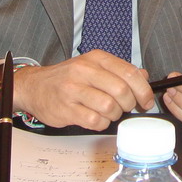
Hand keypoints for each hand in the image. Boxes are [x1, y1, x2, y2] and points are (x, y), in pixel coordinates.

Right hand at [0, 50, 152, 129]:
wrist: (35, 86)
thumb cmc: (68, 78)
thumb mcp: (94, 66)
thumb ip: (120, 70)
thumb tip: (144, 77)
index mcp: (96, 58)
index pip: (129, 73)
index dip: (143, 90)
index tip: (146, 101)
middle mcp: (84, 71)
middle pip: (122, 91)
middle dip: (129, 104)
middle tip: (126, 108)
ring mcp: (73, 90)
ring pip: (109, 107)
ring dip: (114, 115)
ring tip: (108, 113)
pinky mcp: (66, 109)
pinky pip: (94, 121)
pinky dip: (101, 123)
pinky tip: (96, 119)